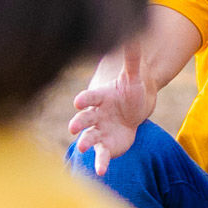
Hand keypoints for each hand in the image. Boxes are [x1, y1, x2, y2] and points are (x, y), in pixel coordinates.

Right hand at [68, 57, 151, 176]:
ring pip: (89, 137)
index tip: (78, 101)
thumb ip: (131, 60)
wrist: (133, 111)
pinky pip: (101, 155)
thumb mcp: (134, 77)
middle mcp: (95, 115)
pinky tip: (100, 172)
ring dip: (84, 142)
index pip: (89, 98)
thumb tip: (133, 36)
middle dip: (78, 122)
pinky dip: (100, 163)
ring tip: (81, 147)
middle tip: (73, 127)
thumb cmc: (130, 92)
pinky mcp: (105, 146)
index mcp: (99, 98)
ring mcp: (98, 132)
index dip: (84, 100)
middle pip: (84, 118)